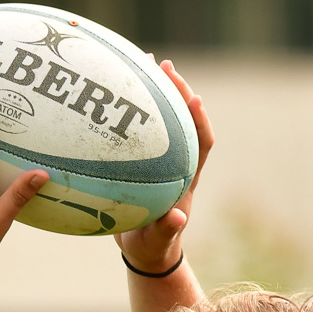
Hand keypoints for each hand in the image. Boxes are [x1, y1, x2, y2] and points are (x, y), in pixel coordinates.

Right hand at [115, 60, 214, 273]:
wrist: (145, 251)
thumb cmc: (152, 247)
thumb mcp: (156, 242)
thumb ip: (167, 231)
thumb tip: (179, 218)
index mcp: (185, 180)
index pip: (201, 144)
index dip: (200, 121)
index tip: (193, 98)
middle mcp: (177, 163)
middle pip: (184, 120)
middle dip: (177, 90)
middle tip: (163, 65)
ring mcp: (161, 159)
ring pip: (163, 118)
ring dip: (156, 90)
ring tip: (143, 61)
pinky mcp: (144, 160)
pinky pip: (139, 129)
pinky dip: (130, 108)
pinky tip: (111, 90)